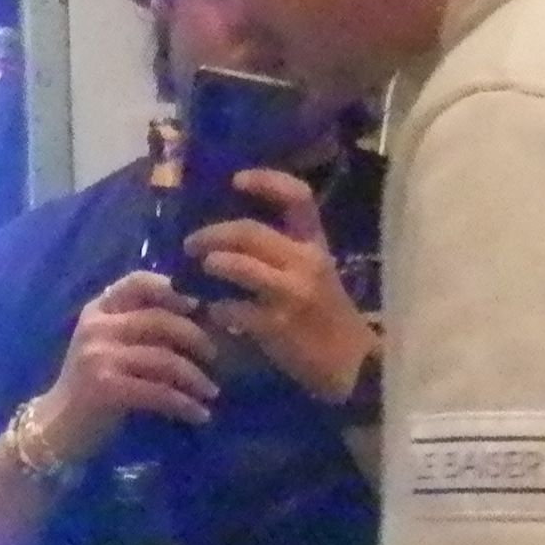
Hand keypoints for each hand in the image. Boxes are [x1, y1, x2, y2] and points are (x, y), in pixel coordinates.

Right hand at [37, 268, 218, 447]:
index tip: (197, 306)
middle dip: (196, 337)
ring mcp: (98, 356)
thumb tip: (196, 314)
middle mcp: (96, 327)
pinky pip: (158, 391)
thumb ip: (138, 325)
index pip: (137, 282)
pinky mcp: (105, 387)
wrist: (58, 425)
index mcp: (98, 309)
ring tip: (212, 392)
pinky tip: (199, 414)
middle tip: (216, 355)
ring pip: (164, 358)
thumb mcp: (107, 343)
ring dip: (195, 377)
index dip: (172, 289)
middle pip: (159, 320)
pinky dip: (184, 404)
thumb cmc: (91, 383)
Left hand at [184, 171, 376, 405]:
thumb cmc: (328, 315)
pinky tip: (215, 313)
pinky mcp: (278, 326)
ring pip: (240, 265)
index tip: (236, 181)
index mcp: (316, 244)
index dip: (266, 181)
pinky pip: (236, 309)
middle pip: (250, 232)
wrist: (353, 364)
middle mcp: (306, 262)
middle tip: (191, 243)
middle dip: (213, 234)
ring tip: (201, 267)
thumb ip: (283, 252)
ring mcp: (292, 293)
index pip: (298, 197)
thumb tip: (230, 238)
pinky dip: (219, 309)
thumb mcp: (316, 273)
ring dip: (214, 263)